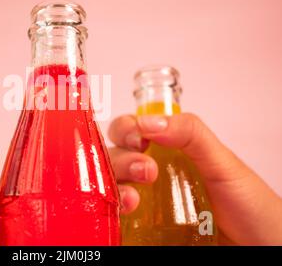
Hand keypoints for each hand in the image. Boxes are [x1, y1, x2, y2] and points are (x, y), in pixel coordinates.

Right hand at [109, 113, 281, 244]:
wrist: (259, 247)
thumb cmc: (249, 204)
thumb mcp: (223, 162)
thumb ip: (191, 134)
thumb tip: (148, 122)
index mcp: (167, 150)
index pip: (132, 130)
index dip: (126, 129)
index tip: (137, 138)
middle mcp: (150, 172)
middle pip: (116, 156)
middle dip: (122, 160)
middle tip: (147, 172)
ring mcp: (145, 201)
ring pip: (111, 183)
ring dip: (115, 185)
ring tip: (135, 199)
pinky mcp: (142, 227)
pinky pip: (116, 214)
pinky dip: (112, 210)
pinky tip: (127, 211)